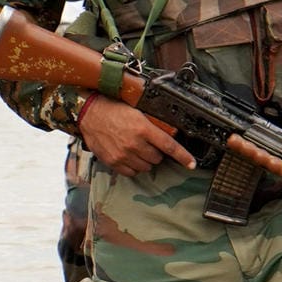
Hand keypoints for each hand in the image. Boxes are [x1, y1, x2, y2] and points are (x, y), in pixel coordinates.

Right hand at [77, 97, 196, 176]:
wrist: (90, 113)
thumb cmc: (113, 109)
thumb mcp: (137, 111)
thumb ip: (152, 125)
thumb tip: (169, 134)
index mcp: (143, 128)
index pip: (169, 146)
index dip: (183, 156)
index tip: (191, 164)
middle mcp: (134, 143)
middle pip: (158, 158)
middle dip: (156, 152)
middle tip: (147, 143)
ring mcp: (123, 155)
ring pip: (146, 166)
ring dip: (145, 160)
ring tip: (136, 148)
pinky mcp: (114, 162)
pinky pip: (132, 172)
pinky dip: (134, 166)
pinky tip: (129, 156)